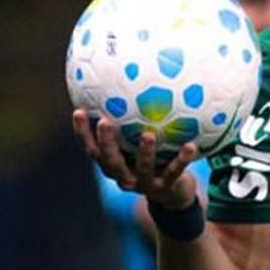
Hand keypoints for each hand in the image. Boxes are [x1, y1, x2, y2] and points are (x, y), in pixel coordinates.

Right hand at [71, 111, 198, 209]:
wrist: (172, 193)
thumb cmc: (151, 157)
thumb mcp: (136, 139)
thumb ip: (128, 117)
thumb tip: (123, 76)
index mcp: (112, 164)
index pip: (91, 148)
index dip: (82, 132)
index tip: (78, 111)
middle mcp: (124, 176)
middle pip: (110, 162)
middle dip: (106, 143)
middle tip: (105, 122)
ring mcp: (145, 184)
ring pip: (142, 169)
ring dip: (144, 153)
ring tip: (148, 135)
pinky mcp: (166, 187)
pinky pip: (175, 171)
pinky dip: (182, 159)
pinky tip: (191, 145)